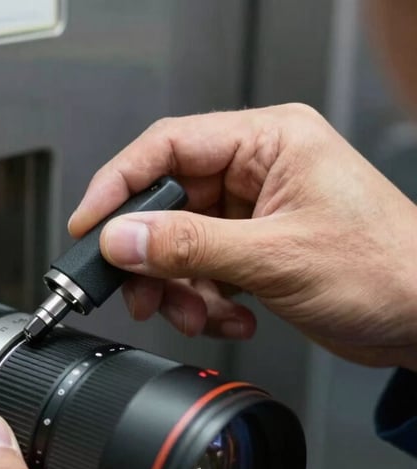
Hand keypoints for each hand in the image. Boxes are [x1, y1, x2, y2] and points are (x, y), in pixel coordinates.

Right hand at [69, 103, 416, 369]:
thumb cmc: (384, 269)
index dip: (120, 185)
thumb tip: (124, 238)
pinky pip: (201, 272)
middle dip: (153, 258)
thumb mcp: (274, 256)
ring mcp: (253, 213)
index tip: (90, 225)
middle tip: (141, 292)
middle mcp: (256, 171)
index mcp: (268, 142)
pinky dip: (205, 302)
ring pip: (179, 246)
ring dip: (179, 289)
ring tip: (200, 315)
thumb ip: (190, 245)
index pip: (167, 147)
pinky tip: (232, 318)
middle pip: (166, 204)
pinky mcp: (254, 250)